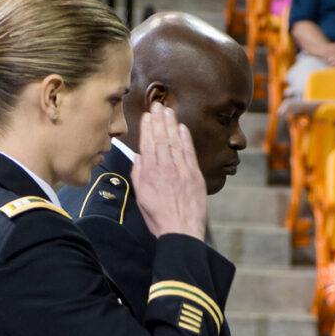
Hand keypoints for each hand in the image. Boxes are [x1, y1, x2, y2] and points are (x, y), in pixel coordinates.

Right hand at [132, 103, 206, 239]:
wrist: (181, 230)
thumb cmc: (158, 217)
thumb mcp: (141, 196)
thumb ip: (139, 174)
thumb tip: (139, 157)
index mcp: (149, 173)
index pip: (148, 144)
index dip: (148, 128)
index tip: (147, 116)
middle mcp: (165, 168)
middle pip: (161, 138)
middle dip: (159, 120)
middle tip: (158, 105)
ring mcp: (181, 170)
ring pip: (175, 142)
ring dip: (172, 124)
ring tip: (168, 110)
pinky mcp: (195, 175)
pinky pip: (189, 152)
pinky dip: (186, 138)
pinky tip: (182, 127)